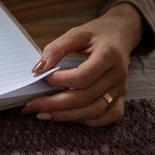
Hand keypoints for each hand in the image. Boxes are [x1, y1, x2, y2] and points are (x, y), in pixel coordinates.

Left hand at [23, 3, 143, 126]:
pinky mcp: (122, 96)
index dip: (60, 81)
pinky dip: (88, 121)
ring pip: (95, 111)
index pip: (83, 76)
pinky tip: (69, 116)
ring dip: (67, 116)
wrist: (122, 33)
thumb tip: (38, 69)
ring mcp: (121, 88)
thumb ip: (57, 49)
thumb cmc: (97, 33)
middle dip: (55, 104)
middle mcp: (117, 74)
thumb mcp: (76, 33)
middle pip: (86, 97)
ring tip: (44, 114)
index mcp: (108, 54)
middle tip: (32, 105)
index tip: (44, 78)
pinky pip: (110, 116)